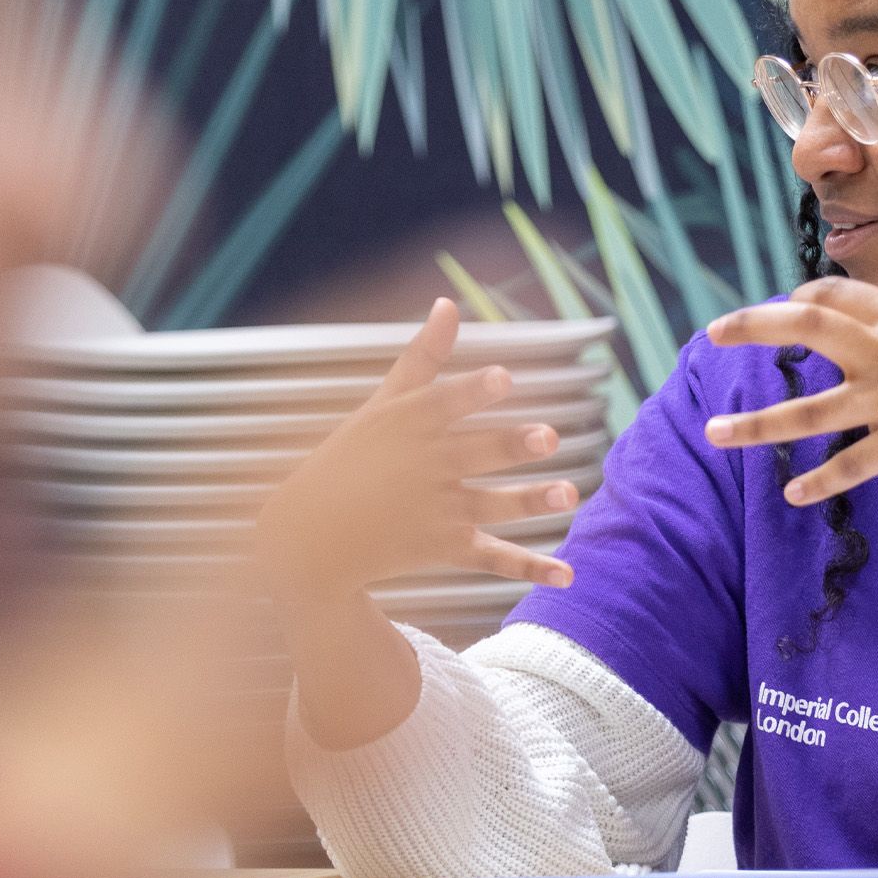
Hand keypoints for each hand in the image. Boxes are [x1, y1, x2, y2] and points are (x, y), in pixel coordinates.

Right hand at [253, 298, 578, 602]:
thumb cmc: (350, 458)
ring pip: (492, 505)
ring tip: (567, 495)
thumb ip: (423, 356)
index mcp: (409, 424)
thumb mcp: (383, 404)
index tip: (504, 378)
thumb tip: (448, 303)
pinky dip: (529, 568)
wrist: (310, 536)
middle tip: (548, 438)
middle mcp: (426, 466)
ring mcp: (438, 509)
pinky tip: (567, 575)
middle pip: (476, 453)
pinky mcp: (447, 546)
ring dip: (529, 501)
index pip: (444, 403)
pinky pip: (493, 558)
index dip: (474, 390)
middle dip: (511, 445)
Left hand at [701, 278, 877, 504]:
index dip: (798, 299)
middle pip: (805, 327)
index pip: (833, 294)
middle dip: (752, 327)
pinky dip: (817, 481)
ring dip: (754, 425)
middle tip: (712, 333)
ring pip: (807, 411)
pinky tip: (792, 493)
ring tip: (713, 434)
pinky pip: (849, 465)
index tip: (778, 308)